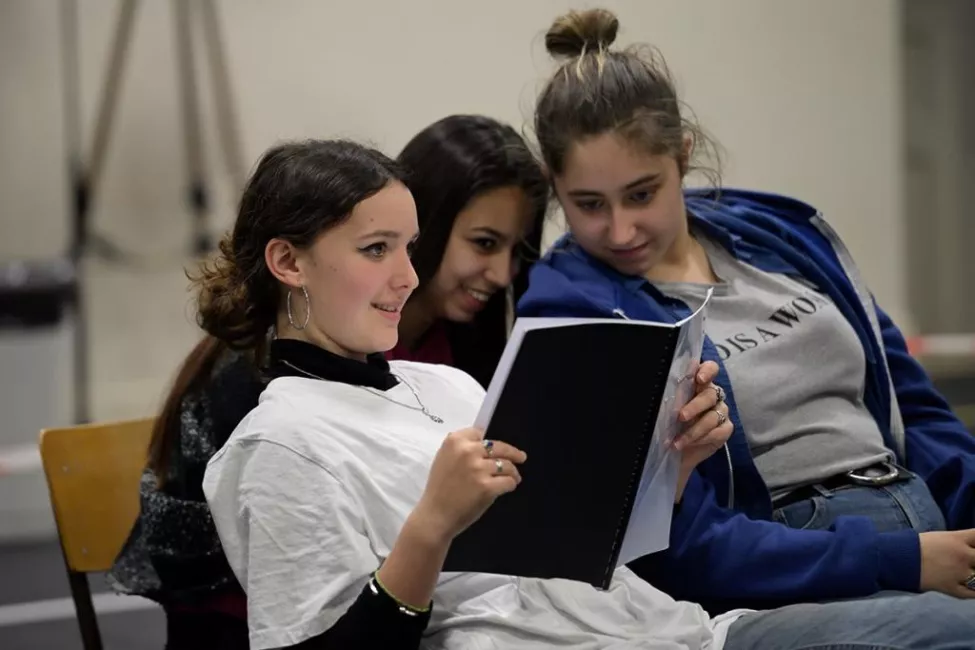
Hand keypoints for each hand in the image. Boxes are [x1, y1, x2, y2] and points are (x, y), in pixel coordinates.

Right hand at [412, 427, 526, 542]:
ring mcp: (478, 469)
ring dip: (513, 472)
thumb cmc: (439, 490)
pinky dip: (511, 484)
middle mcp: (468, 451)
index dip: (487, 441)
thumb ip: (460, 449)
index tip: (493, 448)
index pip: (479, 433)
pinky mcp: (488, 487)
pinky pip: (508, 481)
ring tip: (514, 477)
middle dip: (513, 453)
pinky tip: (508, 487)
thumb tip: (482, 443)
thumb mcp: (443, 459)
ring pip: (507, 465)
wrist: (435, 515)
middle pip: (499, 447)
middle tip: (521, 457)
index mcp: (454, 441)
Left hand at [675, 361, 732, 471]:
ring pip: (713, 416)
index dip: (707, 371)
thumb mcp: (665, 410)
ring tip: (677, 440)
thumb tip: (663, 390)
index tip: (699, 379)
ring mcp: (721, 411)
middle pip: (710, 394)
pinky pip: (718, 431)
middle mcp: (712, 395)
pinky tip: (688, 444)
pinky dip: (701, 438)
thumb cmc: (669, 425)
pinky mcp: (725, 429)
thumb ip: (670, 398)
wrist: (676, 451)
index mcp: (698, 384)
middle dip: (695, 406)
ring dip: (694, 429)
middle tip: (681, 417)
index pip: (710, 369)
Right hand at [919, 530, 974, 597]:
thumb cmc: (916, 544)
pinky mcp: (953, 588)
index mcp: (958, 539)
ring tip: (970, 573)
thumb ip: (960, 541)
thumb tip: (972, 546)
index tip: (974, 545)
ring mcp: (959, 573)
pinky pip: (973, 593)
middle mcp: (962, 555)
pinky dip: (974, 591)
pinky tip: (972, 587)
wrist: (898, 559)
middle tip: (972, 560)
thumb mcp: (941, 536)